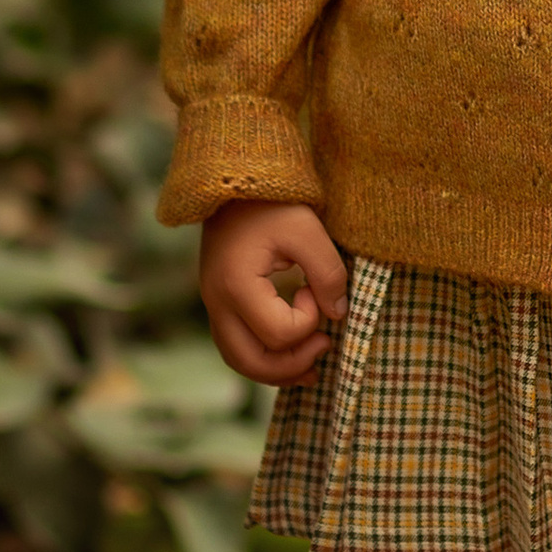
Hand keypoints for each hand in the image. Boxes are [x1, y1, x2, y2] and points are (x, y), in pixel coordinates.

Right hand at [201, 201, 347, 384]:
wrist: (236, 182)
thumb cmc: (273, 203)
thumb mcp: (308, 230)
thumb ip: (327, 273)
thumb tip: (338, 313)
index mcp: (237, 285)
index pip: (278, 333)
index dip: (308, 320)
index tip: (313, 290)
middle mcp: (218, 302)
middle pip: (250, 362)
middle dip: (292, 365)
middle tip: (325, 346)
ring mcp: (214, 305)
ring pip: (240, 360)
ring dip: (277, 370)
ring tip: (312, 366)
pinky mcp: (219, 302)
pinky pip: (237, 346)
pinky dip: (264, 358)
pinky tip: (292, 356)